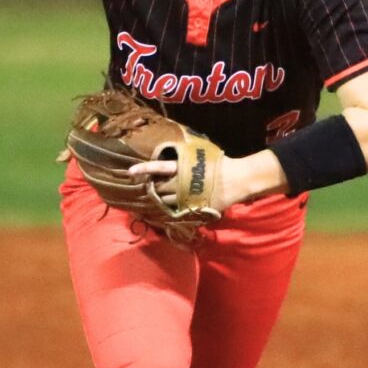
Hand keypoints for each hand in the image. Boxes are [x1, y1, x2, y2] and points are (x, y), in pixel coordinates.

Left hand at [128, 155, 254, 212]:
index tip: (130, 172)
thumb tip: (172, 156)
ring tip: (152, 199)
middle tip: (144, 188)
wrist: (237, 180)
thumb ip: (184, 158)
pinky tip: (166, 210)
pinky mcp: (194, 208)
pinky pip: (176, 212)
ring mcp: (187, 198)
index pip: (159, 167)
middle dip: (150, 188)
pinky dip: (169, 211)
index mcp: (183, 168)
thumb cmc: (219, 164)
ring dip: (158, 201)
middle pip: (158, 188)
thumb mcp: (200, 155)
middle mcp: (182, 184)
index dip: (144, 169)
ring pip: (165, 202)